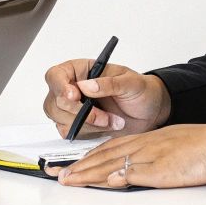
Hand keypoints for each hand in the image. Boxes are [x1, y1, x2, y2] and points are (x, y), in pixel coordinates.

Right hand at [41, 60, 170, 136]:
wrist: (150, 112)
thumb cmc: (141, 91)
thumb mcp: (130, 82)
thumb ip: (109, 83)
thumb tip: (86, 86)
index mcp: (80, 71)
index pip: (56, 75)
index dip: (60, 87)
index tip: (75, 96)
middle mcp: (73, 89)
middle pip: (54, 102)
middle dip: (79, 112)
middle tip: (103, 115)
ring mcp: (73, 109)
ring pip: (60, 120)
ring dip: (87, 125)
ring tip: (111, 120)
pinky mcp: (78, 126)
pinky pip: (69, 133)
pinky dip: (88, 133)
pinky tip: (105, 127)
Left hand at [48, 124, 205, 188]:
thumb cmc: (197, 147)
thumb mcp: (166, 148)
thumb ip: (145, 158)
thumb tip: (126, 172)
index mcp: (143, 140)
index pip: (107, 149)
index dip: (86, 158)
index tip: (70, 166)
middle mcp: (142, 146)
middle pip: (103, 156)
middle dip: (79, 167)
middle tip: (58, 175)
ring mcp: (151, 156)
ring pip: (113, 163)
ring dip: (90, 172)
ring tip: (71, 179)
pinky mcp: (162, 168)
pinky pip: (138, 172)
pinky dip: (121, 176)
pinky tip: (108, 181)